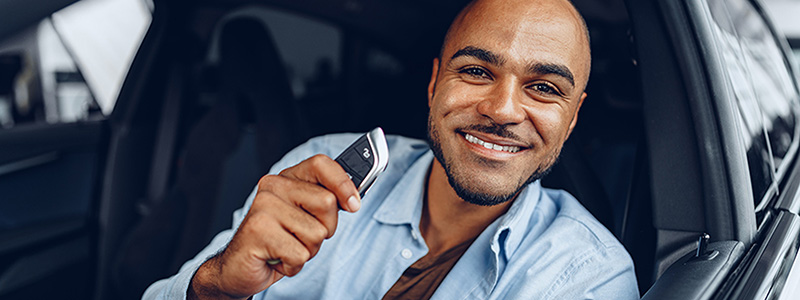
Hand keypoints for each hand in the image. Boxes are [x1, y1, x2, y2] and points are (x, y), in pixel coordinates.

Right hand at [188, 154, 360, 299]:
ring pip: (317, 233)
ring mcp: (264, 207)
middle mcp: (273, 187)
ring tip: (287, 248)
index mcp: (287, 179)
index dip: (343, 183)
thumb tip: (353, 199)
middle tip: (302, 236)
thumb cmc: (277, 242)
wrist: (237, 268)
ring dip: (308, 250)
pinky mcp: (258, 230)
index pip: (321, 164)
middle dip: (325, 229)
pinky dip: (294, 265)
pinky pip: (300, 254)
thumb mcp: (305, 218)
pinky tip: (278, 259)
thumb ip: (324, 204)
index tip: (353, 204)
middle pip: (327, 202)